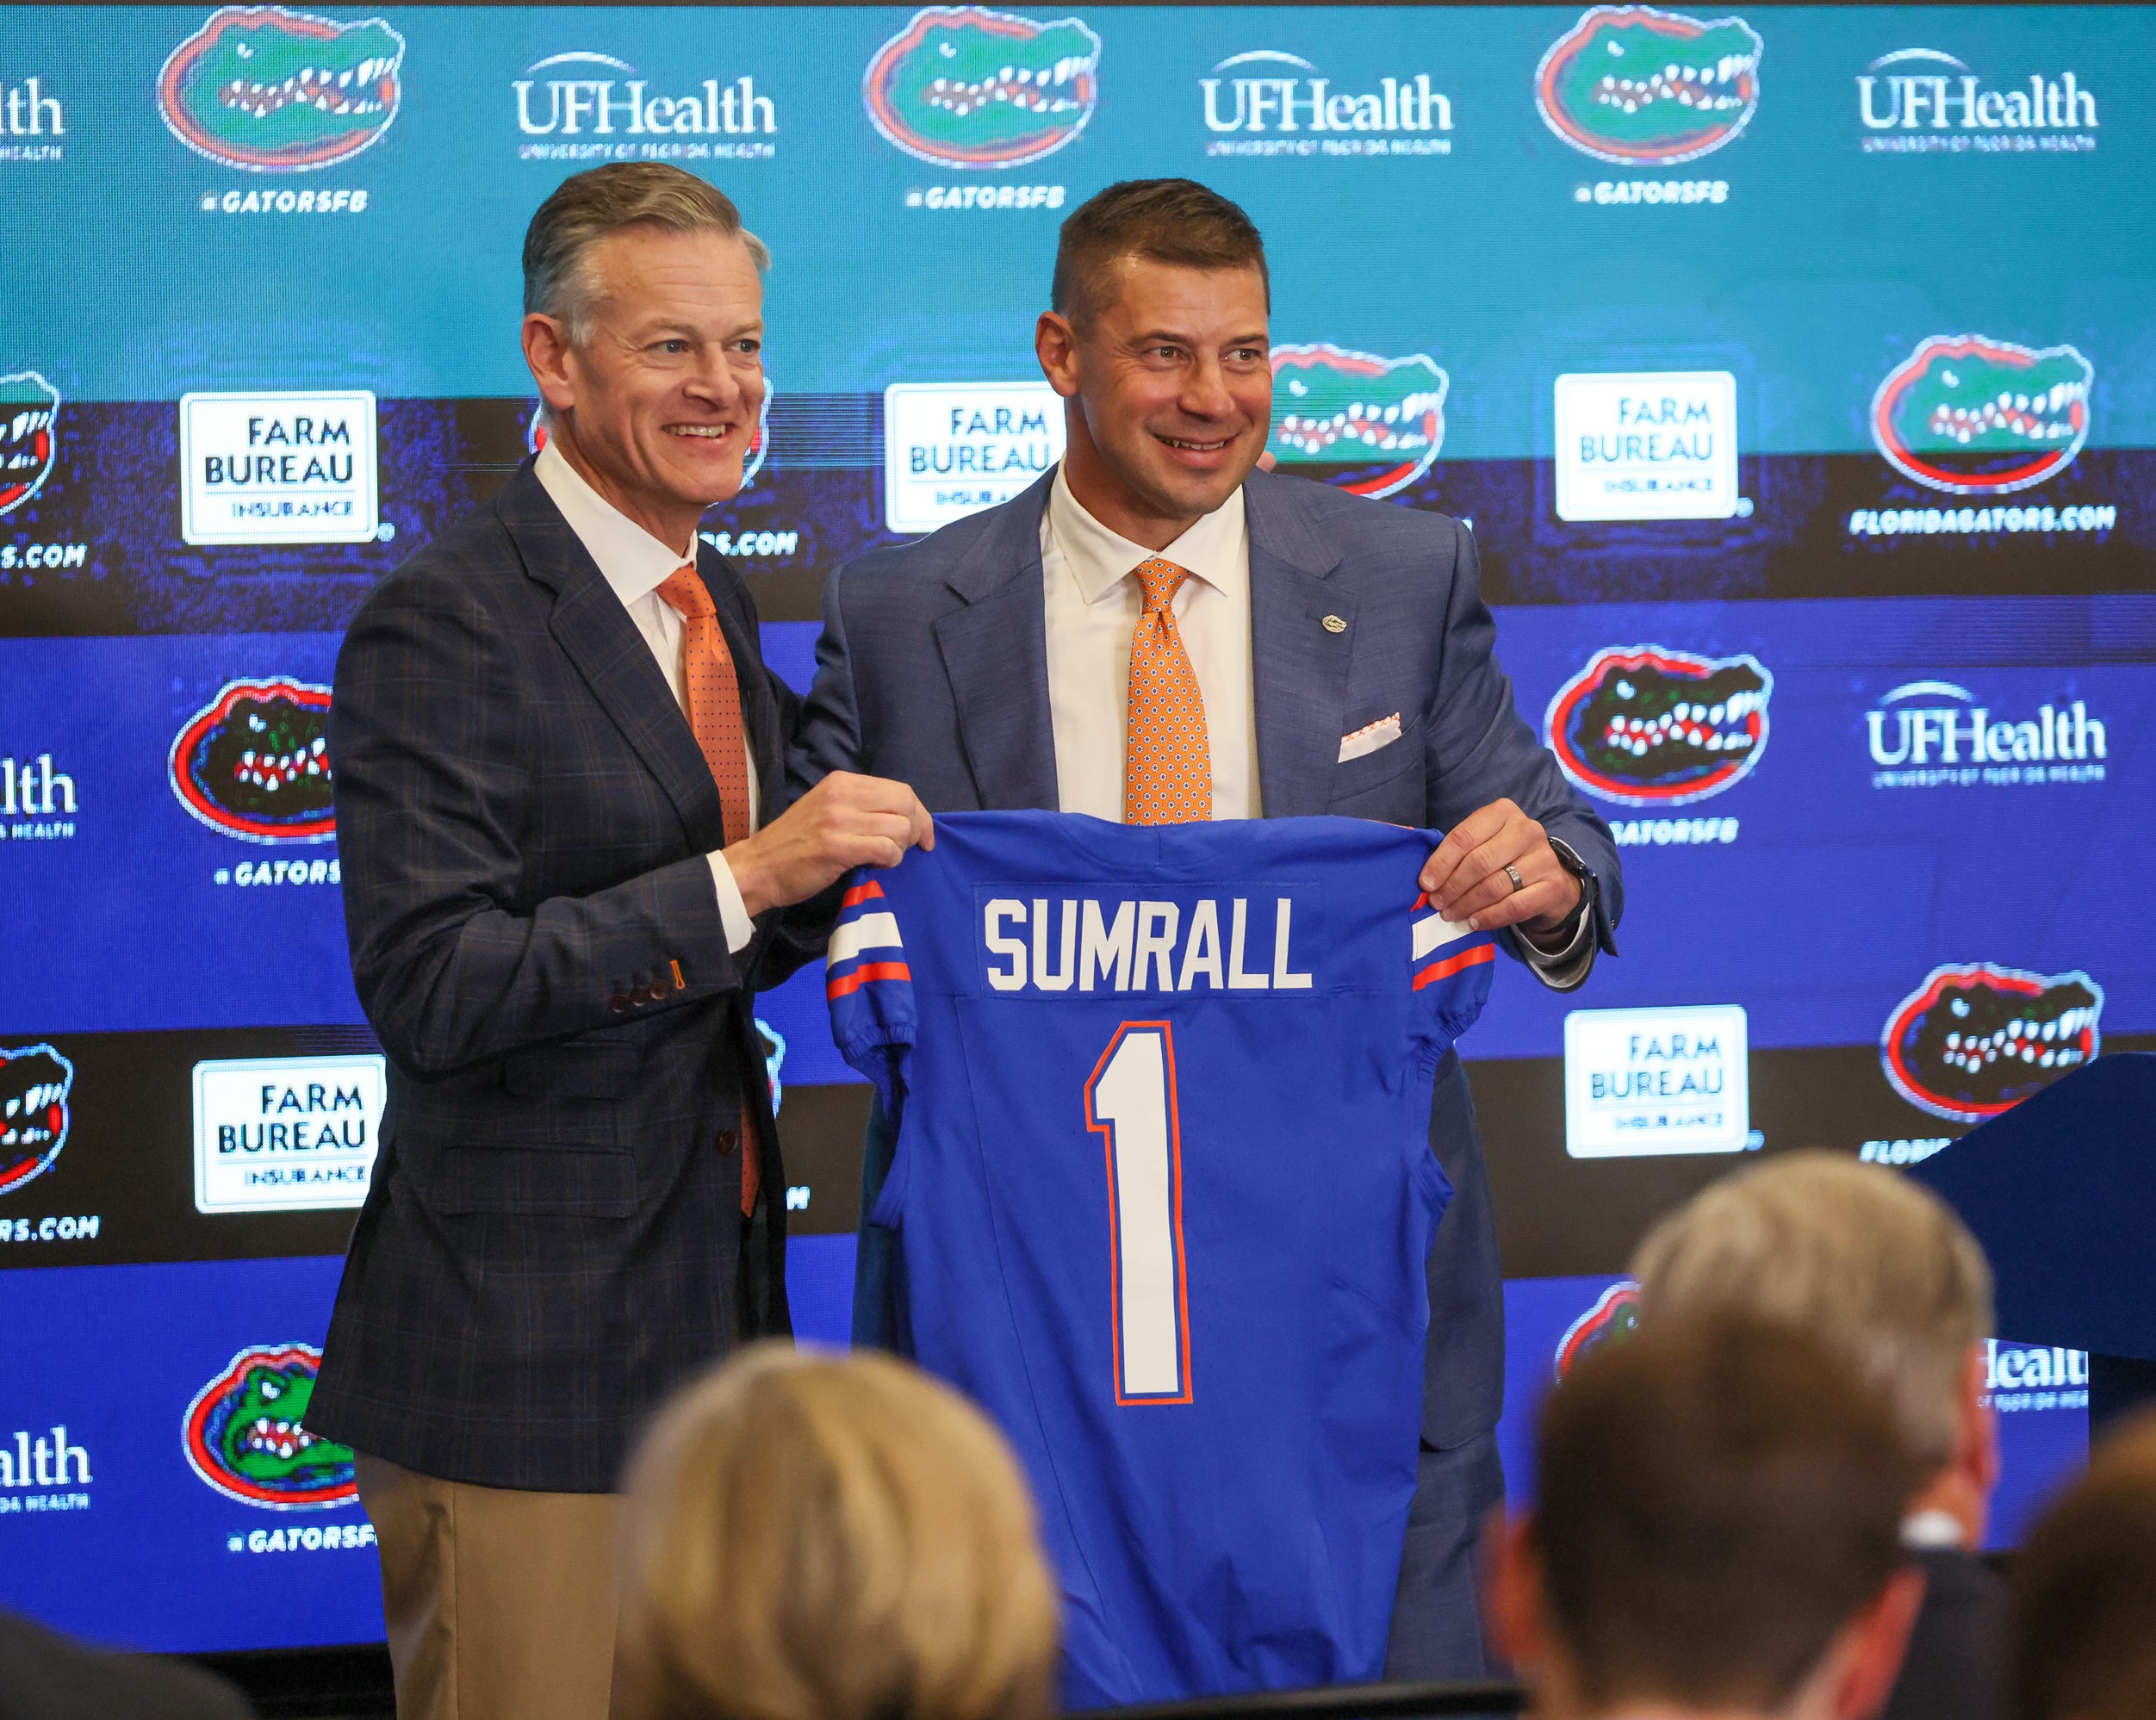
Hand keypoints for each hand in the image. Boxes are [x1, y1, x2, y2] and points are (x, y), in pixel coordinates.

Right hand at [724, 772, 933, 919]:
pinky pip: (886, 849)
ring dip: (900, 849)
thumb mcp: (827, 809)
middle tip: (906, 849)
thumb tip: (904, 817)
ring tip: (881, 858)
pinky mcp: (836, 846)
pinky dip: (890, 861)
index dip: (919, 814)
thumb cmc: (795, 844)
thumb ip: (861, 806)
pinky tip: (874, 865)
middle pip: (906, 804)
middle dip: (916, 830)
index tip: (921, 836)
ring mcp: (838, 819)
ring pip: (900, 828)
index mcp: (842, 782)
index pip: (900, 789)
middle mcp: (841, 794)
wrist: (758, 867)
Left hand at [1419, 799, 1581, 937]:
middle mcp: (1527, 830)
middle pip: (1479, 861)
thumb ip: (1460, 855)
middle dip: (1453, 886)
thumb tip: (1428, 880)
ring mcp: (1544, 857)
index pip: (1465, 836)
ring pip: (1496, 885)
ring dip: (1468, 904)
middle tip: (1437, 903)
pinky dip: (1490, 916)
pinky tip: (1474, 922)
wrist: (1550, 881)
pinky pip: (1515, 906)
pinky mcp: (1553, 885)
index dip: (1441, 862)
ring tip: (1450, 914)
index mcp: (1503, 812)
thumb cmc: (1506, 859)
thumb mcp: (1484, 844)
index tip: (1426, 884)